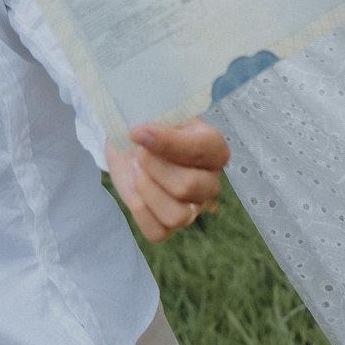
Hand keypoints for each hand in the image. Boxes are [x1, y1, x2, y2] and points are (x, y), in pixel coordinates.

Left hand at [106, 119, 228, 242]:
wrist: (131, 143)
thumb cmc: (149, 126)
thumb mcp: (155, 112)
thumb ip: (156, 118)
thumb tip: (141, 133)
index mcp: (213, 147)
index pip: (198, 150)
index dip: (165, 142)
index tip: (136, 131)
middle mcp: (210, 181)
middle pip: (187, 186)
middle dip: (153, 167)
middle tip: (139, 153)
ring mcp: (193, 207)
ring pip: (177, 216)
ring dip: (147, 191)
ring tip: (139, 173)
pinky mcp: (170, 224)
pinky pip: (158, 231)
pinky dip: (140, 212)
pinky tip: (136, 192)